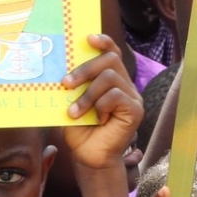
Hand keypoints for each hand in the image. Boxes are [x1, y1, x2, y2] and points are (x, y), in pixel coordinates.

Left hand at [62, 34, 143, 171]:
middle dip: (85, 69)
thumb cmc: (79, 130)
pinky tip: (97, 120)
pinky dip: (100, 106)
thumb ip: (73, 84)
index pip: (112, 53)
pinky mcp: (136, 110)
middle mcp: (125, 85)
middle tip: (66, 84)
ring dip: (88, 94)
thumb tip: (60, 65)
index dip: (103, 42)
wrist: (88, 157)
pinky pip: (116, 95)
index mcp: (111, 80)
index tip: (88, 38)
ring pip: (110, 77)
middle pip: (110, 60)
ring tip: (75, 112)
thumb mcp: (71, 102)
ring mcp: (132, 97)